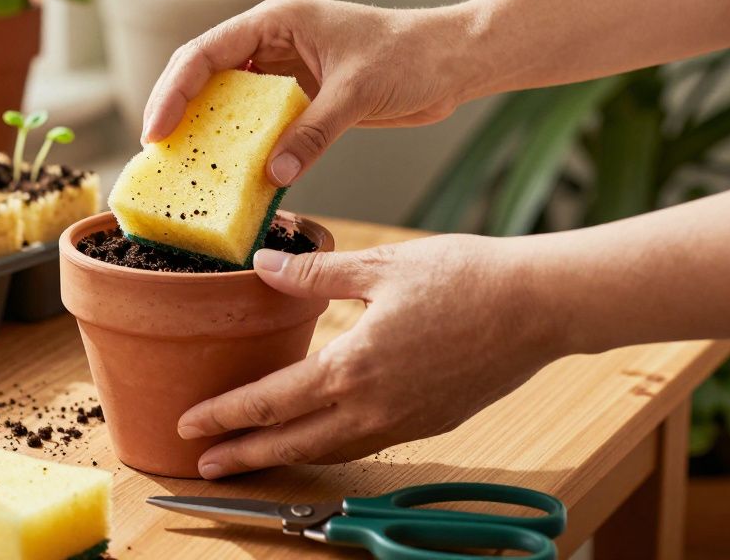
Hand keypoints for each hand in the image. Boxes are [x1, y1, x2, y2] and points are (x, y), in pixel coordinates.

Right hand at [141, 0, 475, 185]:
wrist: (452, 62)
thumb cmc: (410, 56)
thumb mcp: (357, 93)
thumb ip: (314, 133)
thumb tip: (274, 174)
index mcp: (275, 20)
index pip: (205, 52)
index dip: (173, 91)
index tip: (157, 131)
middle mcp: (272, 41)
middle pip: (205, 74)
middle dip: (178, 111)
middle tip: (158, 154)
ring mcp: (284, 69)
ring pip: (227, 99)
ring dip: (208, 130)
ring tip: (185, 165)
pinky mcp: (301, 96)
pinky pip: (258, 122)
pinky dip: (244, 145)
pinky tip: (234, 172)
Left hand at [176, 234, 569, 478]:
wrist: (539, 306)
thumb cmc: (465, 279)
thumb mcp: (380, 266)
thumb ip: (316, 274)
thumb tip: (265, 267)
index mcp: (351, 367)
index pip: (269, 402)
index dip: (225, 415)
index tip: (190, 423)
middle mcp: (372, 407)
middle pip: (292, 443)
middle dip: (243, 455)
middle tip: (203, 463)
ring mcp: (403, 421)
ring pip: (329, 450)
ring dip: (286, 457)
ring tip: (252, 457)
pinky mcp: (430, 422)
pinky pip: (366, 443)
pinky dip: (331, 447)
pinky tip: (321, 437)